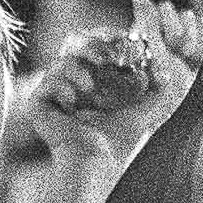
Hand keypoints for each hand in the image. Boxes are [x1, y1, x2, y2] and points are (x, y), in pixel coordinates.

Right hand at [29, 0, 202, 159]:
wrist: (99, 160)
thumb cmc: (121, 141)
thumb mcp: (146, 110)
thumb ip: (158, 90)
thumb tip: (165, 71)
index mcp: (93, 86)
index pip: (94, 53)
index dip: (104, 43)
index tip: (118, 42)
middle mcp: (71, 88)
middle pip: (74, 50)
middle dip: (90, 47)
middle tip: (105, 57)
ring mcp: (52, 97)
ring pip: (60, 64)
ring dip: (76, 70)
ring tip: (88, 88)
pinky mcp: (38, 107)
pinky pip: (47, 83)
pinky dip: (61, 88)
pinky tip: (72, 103)